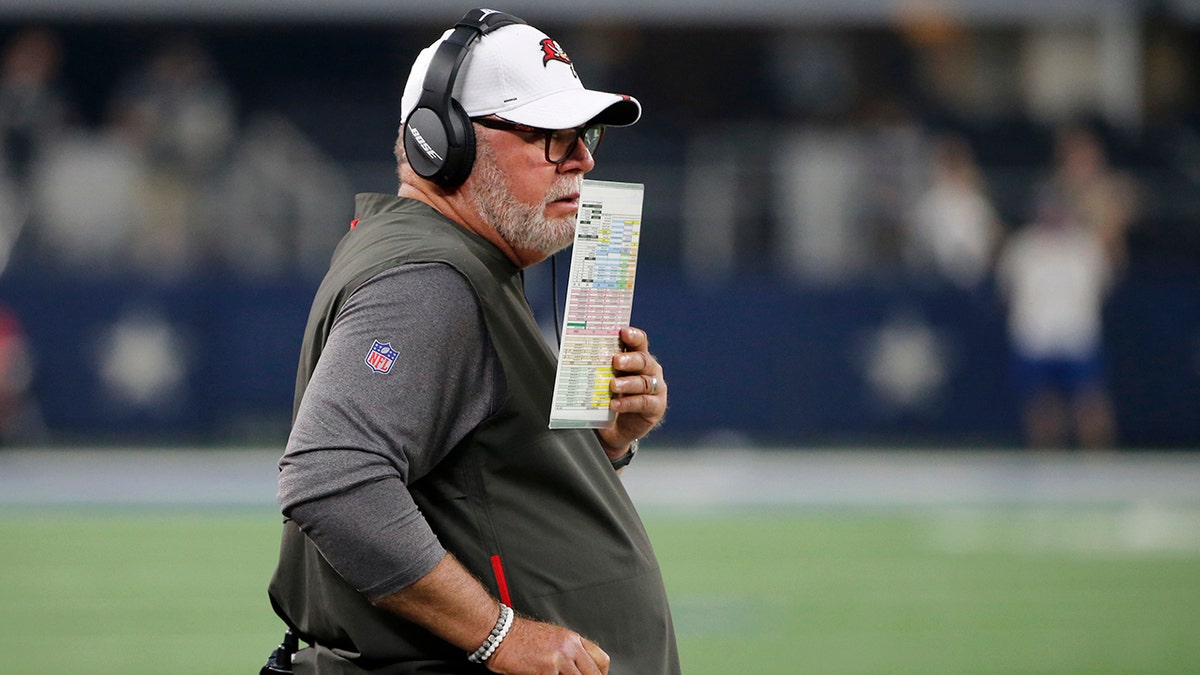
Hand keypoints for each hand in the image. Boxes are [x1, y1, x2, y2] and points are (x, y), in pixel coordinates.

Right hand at [486, 615, 609, 673]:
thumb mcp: (551, 638)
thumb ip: (568, 651)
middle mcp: (570, 646)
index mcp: (572, 639)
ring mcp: (560, 658)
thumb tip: (577, 668)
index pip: (601, 659)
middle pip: (594, 672)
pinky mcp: (547, 669)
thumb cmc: (519, 637)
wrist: (500, 633)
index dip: (600, 674)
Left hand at [597, 326, 665, 457]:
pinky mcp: (655, 407)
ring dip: (627, 383)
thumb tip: (579, 353)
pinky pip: (643, 403)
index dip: (633, 336)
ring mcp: (656, 389)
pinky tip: (615, 404)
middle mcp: (650, 371)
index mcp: (638, 358)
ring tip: (612, 386)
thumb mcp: (604, 379)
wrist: (615, 429)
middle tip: (615, 361)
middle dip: (629, 360)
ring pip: (644, 382)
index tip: (623, 332)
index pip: (639, 342)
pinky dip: (628, 403)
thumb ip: (600, 367)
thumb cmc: (610, 397)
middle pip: (644, 360)